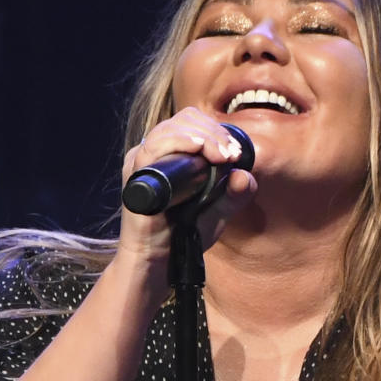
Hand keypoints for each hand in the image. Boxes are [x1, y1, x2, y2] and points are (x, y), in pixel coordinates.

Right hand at [119, 107, 257, 263]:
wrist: (157, 261)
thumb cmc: (182, 236)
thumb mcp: (217, 214)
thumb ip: (233, 197)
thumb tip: (244, 175)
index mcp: (171, 154)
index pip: (193, 123)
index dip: (216, 131)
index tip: (234, 153)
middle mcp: (154, 153)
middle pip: (183, 120)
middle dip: (212, 132)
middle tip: (230, 154)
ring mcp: (142, 161)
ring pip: (171, 128)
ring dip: (201, 136)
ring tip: (220, 154)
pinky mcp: (136, 174)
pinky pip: (154, 147)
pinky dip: (179, 142)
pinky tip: (198, 149)